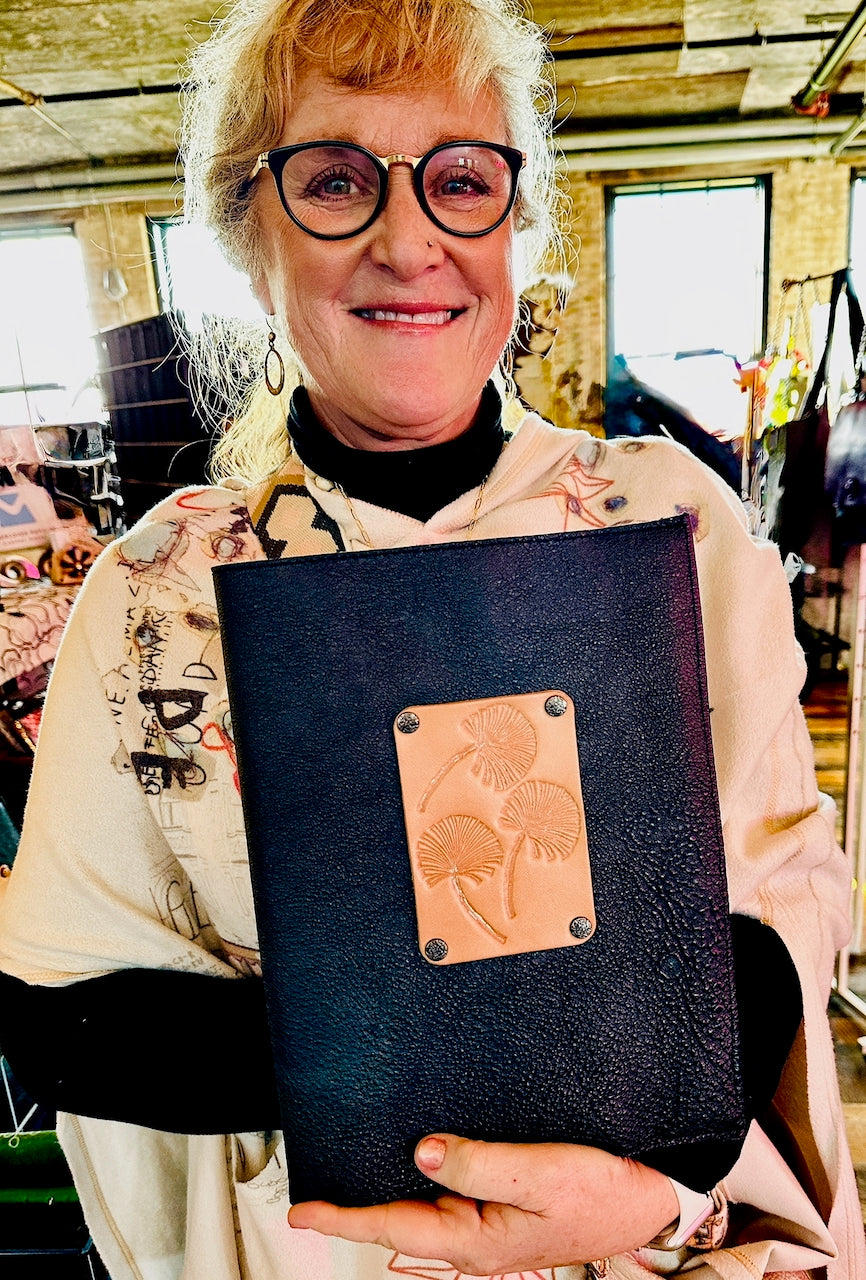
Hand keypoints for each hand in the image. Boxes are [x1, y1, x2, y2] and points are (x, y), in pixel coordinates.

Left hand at [287, 1134, 678, 1273]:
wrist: (645, 1200)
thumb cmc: (601, 1193)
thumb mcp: (540, 1174)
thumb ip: (479, 1163)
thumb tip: (422, 1152)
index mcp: (477, 1239)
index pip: (394, 1225)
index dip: (344, 1218)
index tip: (302, 1211)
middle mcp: (475, 1238)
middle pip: (401, 1221)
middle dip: (357, 1208)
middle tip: (313, 1195)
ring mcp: (487, 1225)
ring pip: (423, 1209)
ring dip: (388, 1194)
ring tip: (349, 1179)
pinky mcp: (501, 1208)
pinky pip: (448, 1196)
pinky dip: (422, 1181)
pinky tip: (415, 1164)